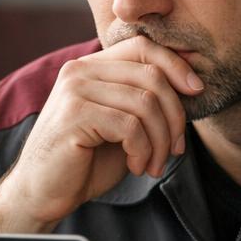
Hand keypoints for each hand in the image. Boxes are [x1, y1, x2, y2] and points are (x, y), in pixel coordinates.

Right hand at [0, 36, 203, 227]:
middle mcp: (79, 70)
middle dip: (174, 116)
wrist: (43, 193)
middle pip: (151, 75)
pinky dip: (143, 151)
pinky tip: (136, 166)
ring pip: (145, 103)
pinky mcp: (74, 114)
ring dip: (161, 140)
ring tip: (153, 164)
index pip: (143, 47)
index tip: (197, 92)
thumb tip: (190, 87)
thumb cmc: (84, 162)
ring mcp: (74, 90)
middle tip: (176, 149)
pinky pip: (130, 126)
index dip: (176, 65)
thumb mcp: (121, 126)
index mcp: (90, 67)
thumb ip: (144, 102)